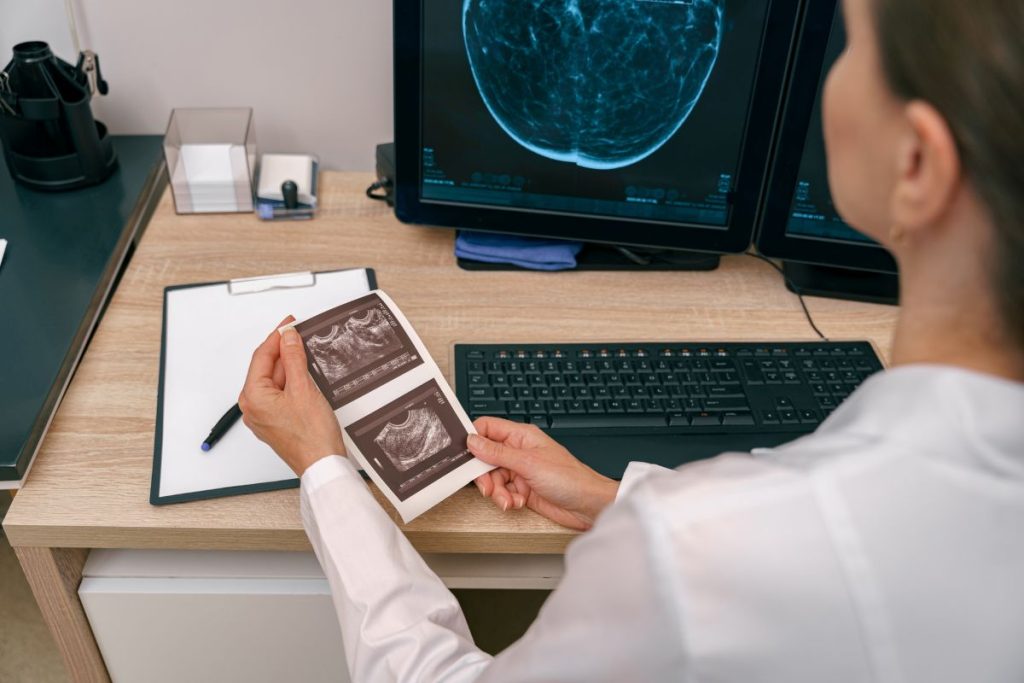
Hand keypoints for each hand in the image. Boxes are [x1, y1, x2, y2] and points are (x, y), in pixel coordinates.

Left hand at [239, 317, 345, 476]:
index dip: (277, 337)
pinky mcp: (277, 422)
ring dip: (290, 367)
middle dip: (284, 351)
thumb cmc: (311, 436)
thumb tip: (288, 338)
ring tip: (308, 355)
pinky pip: (281, 394)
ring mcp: (264, 416)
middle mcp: (253, 408)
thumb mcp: (303, 388)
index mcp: (253, 397)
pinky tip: (307, 377)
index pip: (262, 356)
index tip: (289, 323)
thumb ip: (293, 358)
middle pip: (267, 368)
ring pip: (275, 381)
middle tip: (301, 335)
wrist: (322, 465)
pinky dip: (292, 382)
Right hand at [469, 417, 618, 530]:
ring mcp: (520, 471)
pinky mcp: (522, 489)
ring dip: (497, 491)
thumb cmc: (570, 479)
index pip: (488, 428)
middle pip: (485, 457)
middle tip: (488, 486)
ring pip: (492, 478)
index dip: (473, 439)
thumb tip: (473, 441)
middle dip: (484, 474)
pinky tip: (517, 503)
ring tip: (508, 500)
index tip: (464, 454)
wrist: (588, 506)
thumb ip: (497, 453)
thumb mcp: (528, 463)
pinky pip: (502, 492)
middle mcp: (519, 451)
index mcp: (521, 436)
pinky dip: (506, 500)